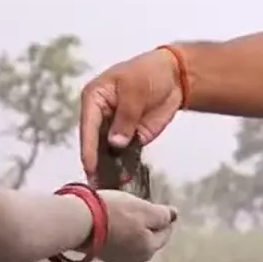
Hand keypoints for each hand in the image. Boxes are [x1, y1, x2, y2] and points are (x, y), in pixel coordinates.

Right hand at [79, 48, 183, 180]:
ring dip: (109, 169)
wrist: (174, 77)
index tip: (90, 166)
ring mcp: (115, 129)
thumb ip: (125, 117)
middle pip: (94, 143)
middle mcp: (100, 116)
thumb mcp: (135, 90)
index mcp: (94, 99)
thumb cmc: (149, 73)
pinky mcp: (131, 138)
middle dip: (96, 163)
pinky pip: (124, 155)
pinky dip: (124, 167)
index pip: (88, 126)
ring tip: (108, 189)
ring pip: (107, 152)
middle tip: (96, 185)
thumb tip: (115, 143)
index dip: (88, 148)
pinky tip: (124, 180)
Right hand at [88, 190, 177, 261]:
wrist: (79, 223)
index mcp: (149, 249)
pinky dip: (117, 231)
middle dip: (148, 224)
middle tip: (142, 208)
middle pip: (148, 238)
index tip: (159, 206)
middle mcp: (135, 259)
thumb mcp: (144, 210)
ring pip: (132, 240)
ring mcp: (117, 258)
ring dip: (132, 228)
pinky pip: (116, 241)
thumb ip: (162, 215)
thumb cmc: (115, 214)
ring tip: (124, 212)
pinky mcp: (101, 254)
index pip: (164, 232)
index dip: (164, 218)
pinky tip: (110, 220)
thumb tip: (174, 215)